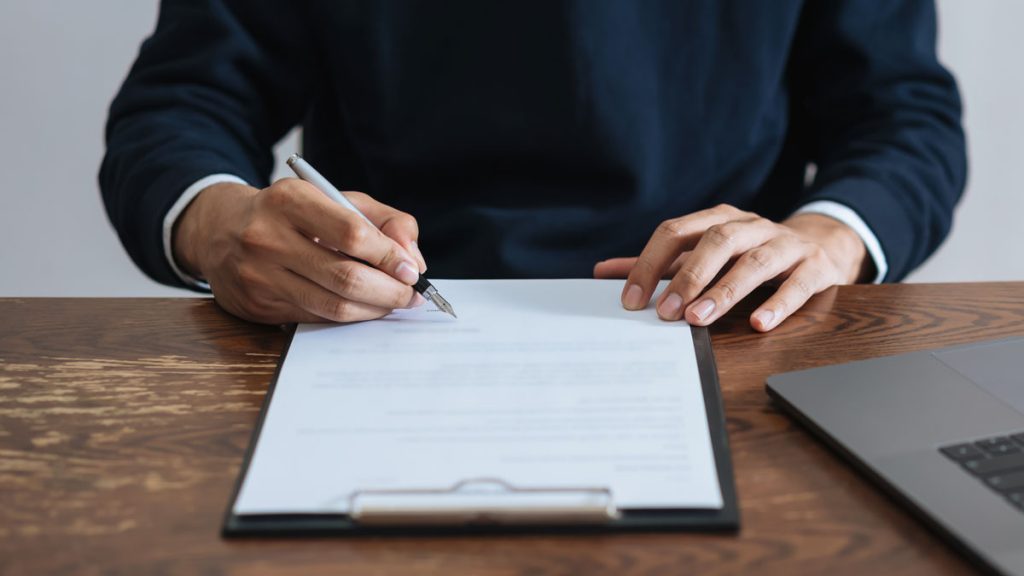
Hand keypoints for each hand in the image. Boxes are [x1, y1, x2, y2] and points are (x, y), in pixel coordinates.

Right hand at [173, 179, 427, 323]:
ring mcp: (258, 274)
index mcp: (290, 200)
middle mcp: (268, 237)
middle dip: (389, 292)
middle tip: (411, 296)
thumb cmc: (291, 214)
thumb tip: (412, 261)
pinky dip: (347, 316)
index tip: (411, 271)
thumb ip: (384, 221)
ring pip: (332, 305)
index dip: (389, 257)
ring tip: (392, 304)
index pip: (353, 233)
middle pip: (345, 277)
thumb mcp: (336, 199)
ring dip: (373, 310)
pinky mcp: (256, 305)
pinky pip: (315, 318)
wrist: (221, 229)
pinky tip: (363, 309)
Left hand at [593, 204, 870, 330]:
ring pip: (755, 263)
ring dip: (725, 291)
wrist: (819, 246)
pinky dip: (779, 303)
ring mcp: (785, 244)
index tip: (631, 300)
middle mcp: (751, 227)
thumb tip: (605, 272)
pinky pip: (798, 283)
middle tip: (666, 313)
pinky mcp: (816, 266)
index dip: (650, 263)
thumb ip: (660, 265)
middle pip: (716, 241)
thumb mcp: (703, 255)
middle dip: (688, 277)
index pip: (676, 232)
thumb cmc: (748, 254)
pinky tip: (760, 323)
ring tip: (701, 318)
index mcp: (718, 220)